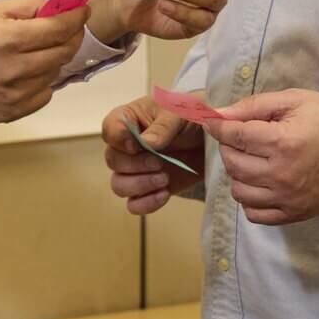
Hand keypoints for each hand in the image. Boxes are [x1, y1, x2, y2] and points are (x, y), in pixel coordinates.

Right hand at [0, 0, 88, 123]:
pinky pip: (43, 95)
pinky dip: (43, 81)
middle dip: (72, 36)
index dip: (76, 17)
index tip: (82, 11)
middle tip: (69, 28)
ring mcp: (14, 94)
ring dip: (55, 58)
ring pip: (54, 73)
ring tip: (41, 49)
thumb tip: (53, 6)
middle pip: (63, 52)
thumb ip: (24, 7)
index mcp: (8, 39)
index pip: (58, 28)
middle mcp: (15, 68)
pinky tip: (29, 72)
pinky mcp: (10, 112)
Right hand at [102, 95, 204, 213]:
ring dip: (140, 185)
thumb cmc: (189, 118)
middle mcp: (126, 147)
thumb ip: (162, 127)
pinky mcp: (147, 190)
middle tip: (159, 163)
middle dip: (135, 165)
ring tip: (164, 179)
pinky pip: (134, 204)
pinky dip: (146, 203)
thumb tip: (146, 143)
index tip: (136, 145)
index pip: (110, 129)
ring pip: (119, 185)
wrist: (208, 142)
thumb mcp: (179, 114)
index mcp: (129, 120)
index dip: (119, 139)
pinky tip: (164, 194)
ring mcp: (135, 170)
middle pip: (113, 160)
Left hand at [200, 89, 318, 224]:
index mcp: (282, 142)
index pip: (233, 136)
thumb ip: (256, 106)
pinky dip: (250, 200)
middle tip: (239, 138)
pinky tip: (259, 184)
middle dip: (228, 147)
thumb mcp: (296, 101)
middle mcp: (281, 174)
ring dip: (238, 173)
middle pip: (232, 164)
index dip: (218, 127)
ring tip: (251, 160)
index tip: (212, 122)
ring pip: (240, 191)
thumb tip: (222, 114)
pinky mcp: (295, 213)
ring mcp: (288, 198)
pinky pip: (256, 215)